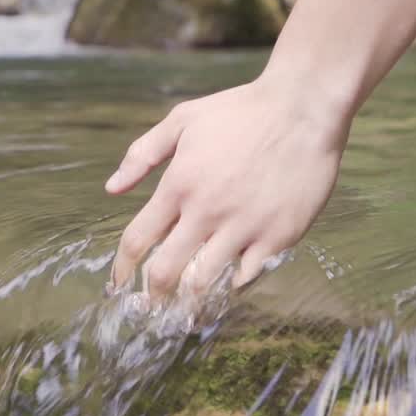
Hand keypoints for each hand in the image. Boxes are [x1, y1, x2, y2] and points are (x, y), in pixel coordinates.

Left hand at [106, 76, 349, 297]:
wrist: (303, 107)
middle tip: (152, 307)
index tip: (118, 285)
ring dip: (191, 299)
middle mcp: (207, 211)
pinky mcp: (278, 235)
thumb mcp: (183, 120)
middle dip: (153, 297)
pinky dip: (234, 283)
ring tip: (187, 308)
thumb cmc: (241, 110)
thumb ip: (143, 154)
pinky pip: (247, 275)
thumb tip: (112, 188)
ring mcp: (244, 227)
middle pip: (166, 272)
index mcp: (179, 185)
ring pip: (205, 282)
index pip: (138, 240)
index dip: (122, 269)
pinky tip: (229, 280)